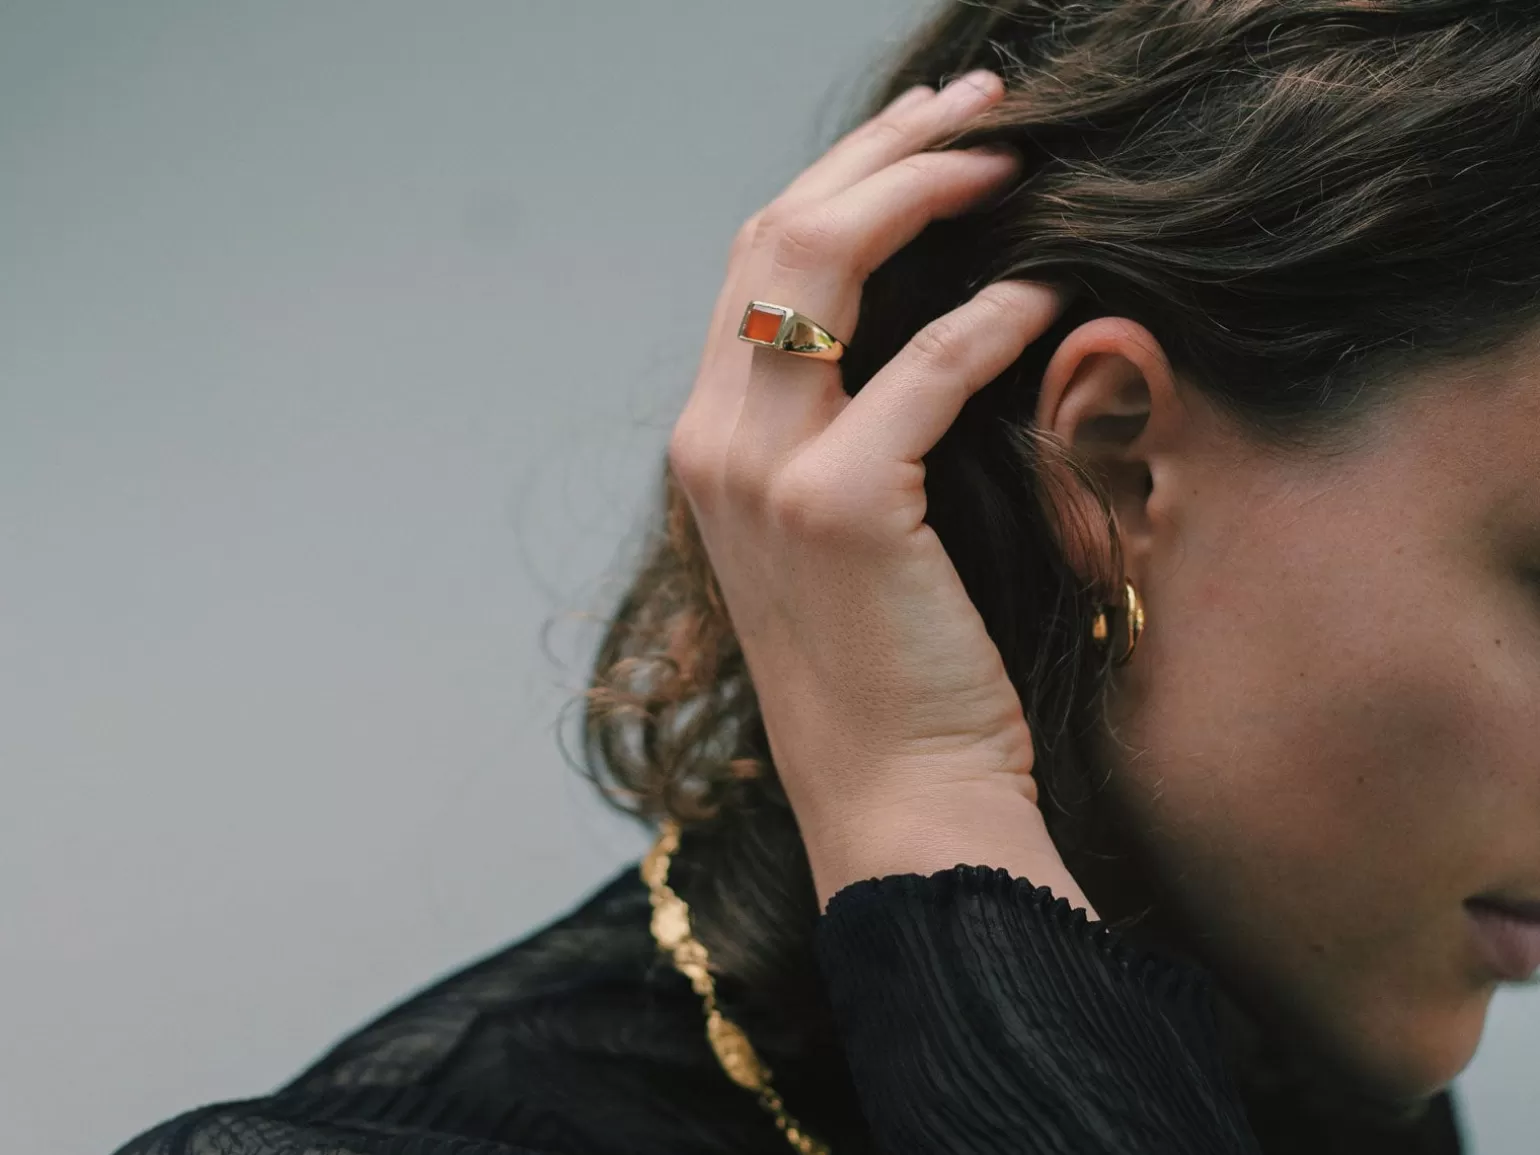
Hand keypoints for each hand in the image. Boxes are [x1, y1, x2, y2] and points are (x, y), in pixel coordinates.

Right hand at [667, 72, 1098, 915]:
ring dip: (923, 188)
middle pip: (776, 232)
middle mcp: (710, 441)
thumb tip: (928, 307)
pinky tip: (1048, 296)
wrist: (898, 798)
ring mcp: (760, 473)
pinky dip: (992, 316)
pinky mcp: (837, 507)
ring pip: (819, 261)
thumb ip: (844, 422)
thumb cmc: (888, 666)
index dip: (838, 179)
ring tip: (1009, 155)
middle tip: (979, 105)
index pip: (751, 262)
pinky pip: (923, 365)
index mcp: (707, 441)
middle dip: (880, 148)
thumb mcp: (837, 528)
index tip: (928, 136)